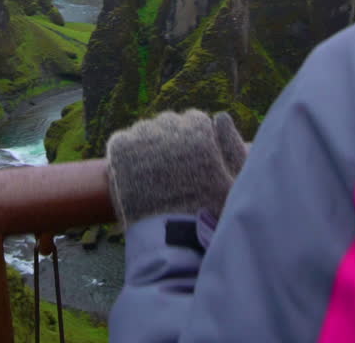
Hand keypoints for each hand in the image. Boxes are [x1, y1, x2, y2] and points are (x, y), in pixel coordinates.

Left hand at [106, 109, 247, 228]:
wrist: (172, 238)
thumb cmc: (210, 213)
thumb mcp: (233, 181)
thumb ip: (232, 145)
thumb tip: (221, 116)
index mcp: (200, 132)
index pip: (195, 119)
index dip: (195, 139)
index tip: (191, 159)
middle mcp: (170, 130)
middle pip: (168, 123)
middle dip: (171, 140)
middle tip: (170, 168)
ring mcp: (143, 139)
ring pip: (144, 130)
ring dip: (148, 145)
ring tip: (150, 173)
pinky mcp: (121, 152)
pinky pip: (121, 140)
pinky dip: (125, 152)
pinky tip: (131, 171)